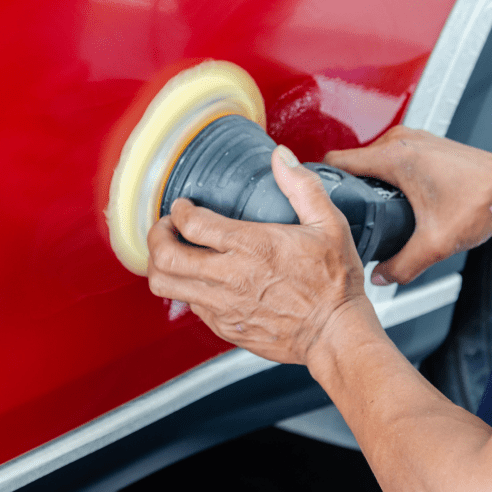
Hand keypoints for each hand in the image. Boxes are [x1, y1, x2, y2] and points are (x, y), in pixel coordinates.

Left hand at [147, 145, 369, 366]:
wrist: (335, 335)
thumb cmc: (334, 283)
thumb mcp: (329, 224)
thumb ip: (302, 186)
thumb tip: (281, 157)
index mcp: (252, 246)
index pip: (192, 223)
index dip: (179, 210)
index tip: (183, 206)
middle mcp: (230, 277)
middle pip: (165, 256)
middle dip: (156, 235)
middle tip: (166, 228)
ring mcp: (223, 306)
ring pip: (166, 285)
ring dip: (160, 264)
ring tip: (172, 253)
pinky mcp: (224, 327)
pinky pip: (188, 306)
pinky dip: (185, 289)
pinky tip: (201, 279)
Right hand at [324, 125, 491, 284]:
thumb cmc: (483, 200)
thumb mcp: (435, 244)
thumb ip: (401, 266)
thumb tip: (380, 276)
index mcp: (393, 158)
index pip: (335, 161)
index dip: (320, 181)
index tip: (314, 194)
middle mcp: (399, 142)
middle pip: (350, 161)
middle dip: (344, 186)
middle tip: (344, 210)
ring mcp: (411, 139)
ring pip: (368, 158)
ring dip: (364, 179)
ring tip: (367, 204)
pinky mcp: (420, 144)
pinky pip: (386, 156)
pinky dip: (381, 173)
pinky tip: (391, 195)